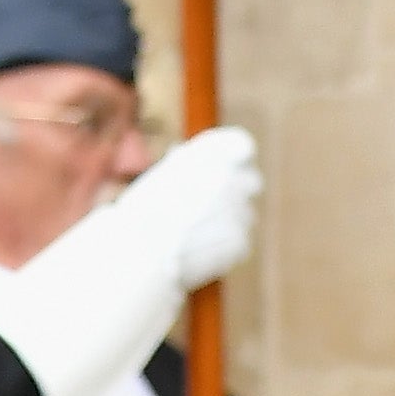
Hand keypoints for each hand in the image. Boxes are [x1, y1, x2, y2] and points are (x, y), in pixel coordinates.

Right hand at [115, 124, 260, 290]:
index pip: (243, 145)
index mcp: (211, 154)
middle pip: (252, 181)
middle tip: (214, 203)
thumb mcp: (165, 174)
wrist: (142, 249)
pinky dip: (225, 245)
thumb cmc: (144, 210)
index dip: (236, 158)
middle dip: (237, 190)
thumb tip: (204, 166)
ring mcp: (239, 210)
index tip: (228, 168)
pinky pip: (240, 240)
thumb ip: (192, 167)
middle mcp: (231, 178)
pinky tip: (198, 249)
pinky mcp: (241, 241)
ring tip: (195, 231)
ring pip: (245, 213)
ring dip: (229, 219)